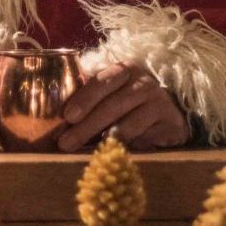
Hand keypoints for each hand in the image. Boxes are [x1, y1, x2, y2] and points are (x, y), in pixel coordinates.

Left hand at [57, 61, 188, 151]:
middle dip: (86, 126)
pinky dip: (130, 147)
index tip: (67, 116)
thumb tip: (55, 117)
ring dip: (106, 140)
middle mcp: (144, 82)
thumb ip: (89, 98)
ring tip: (90, 151)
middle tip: (66, 143)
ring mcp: (159, 102)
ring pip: (128, 124)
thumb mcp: (112, 92)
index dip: (84, 99)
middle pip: (111, 106)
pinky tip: (116, 155)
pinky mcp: (171, 123)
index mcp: (124, 70)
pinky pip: (146, 138)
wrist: (171, 110)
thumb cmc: (130, 101)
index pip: (101, 81)